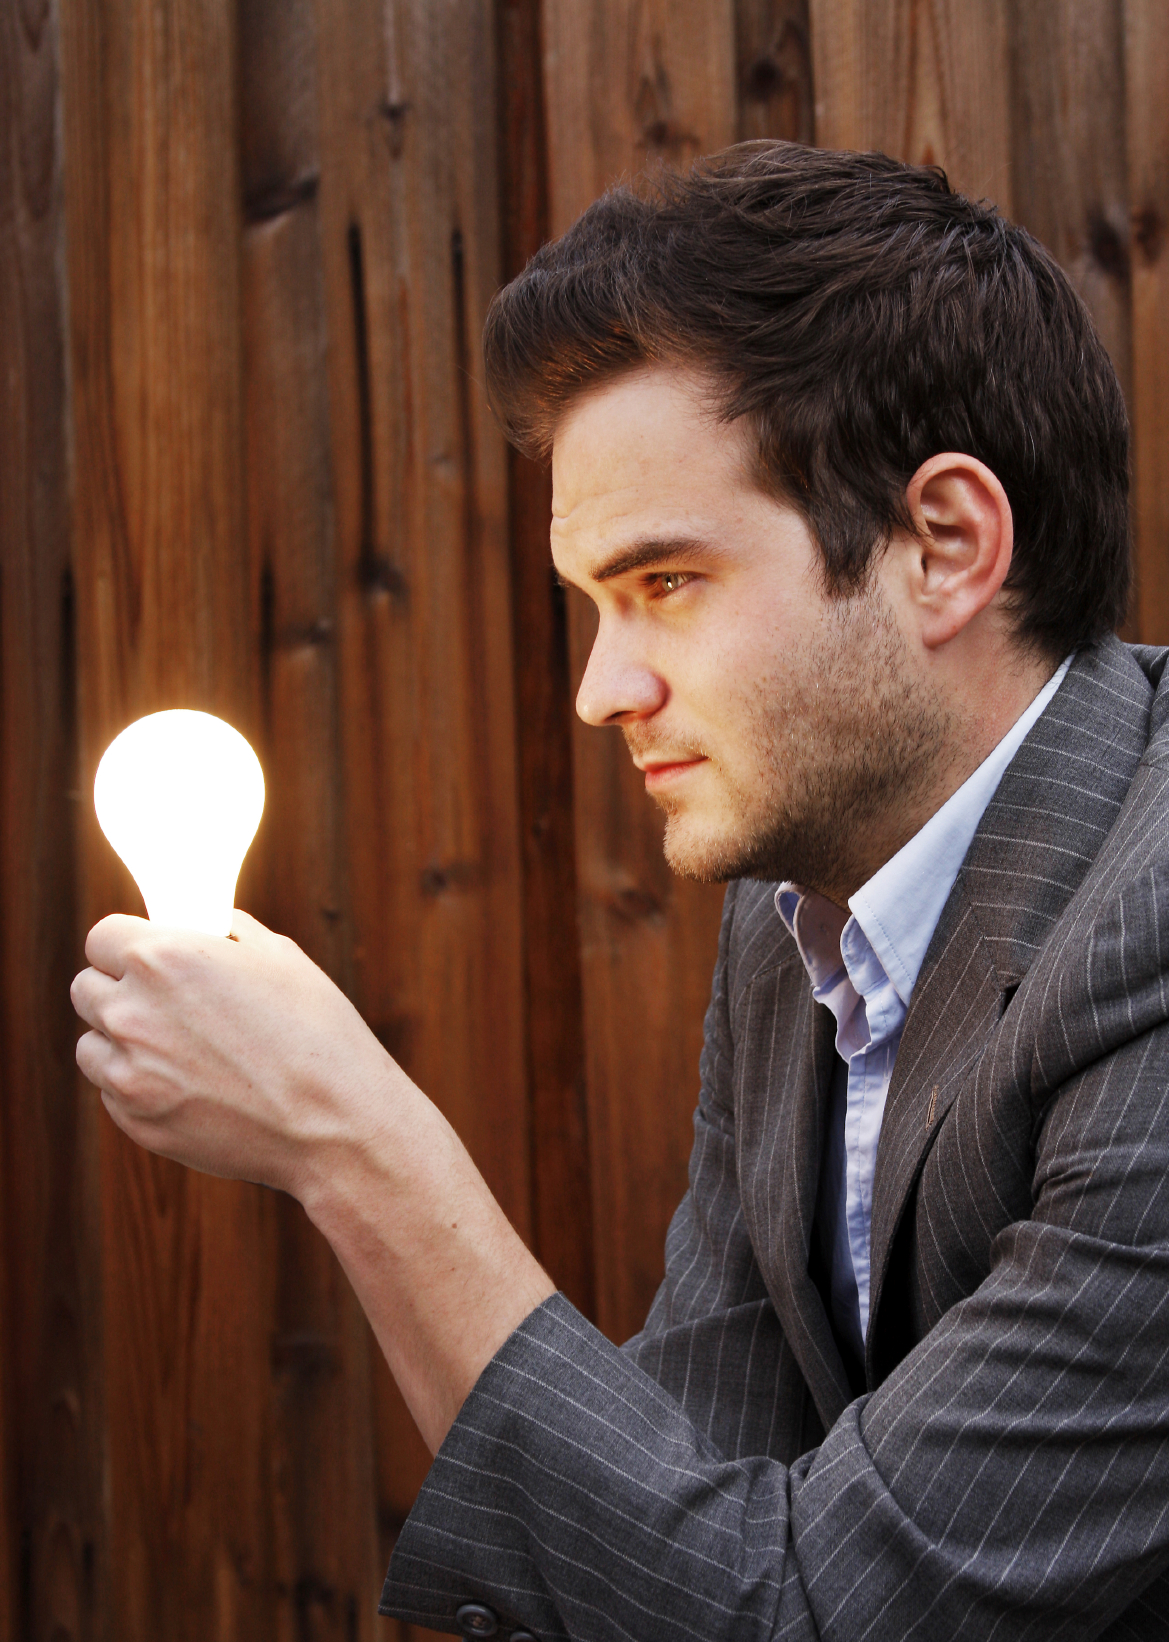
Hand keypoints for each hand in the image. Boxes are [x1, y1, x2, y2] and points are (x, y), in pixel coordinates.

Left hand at [71, 909, 402, 1198]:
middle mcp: (132, 1011)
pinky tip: (192, 1086)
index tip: (145, 957)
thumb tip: (209, 925)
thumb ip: (228, 934)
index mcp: (163, 958)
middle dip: (118, 989)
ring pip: (92, 1044)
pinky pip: (113, 1091)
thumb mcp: (280, 958)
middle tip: (163, 1003)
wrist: (333, 1123)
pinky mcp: (134, 1120)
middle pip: (86, 988)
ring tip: (179, 1049)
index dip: (127, 945)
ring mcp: (127, 1072)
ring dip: (120, 1041)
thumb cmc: (317, 1033)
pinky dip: (139, 1085)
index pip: (101, 937)